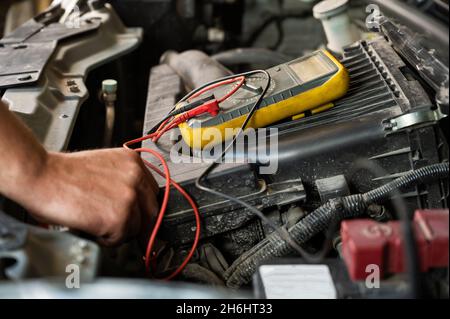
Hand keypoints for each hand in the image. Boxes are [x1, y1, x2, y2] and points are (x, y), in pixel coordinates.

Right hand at [17, 148, 158, 245]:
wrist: (40, 175)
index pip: (152, 193)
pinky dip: (104, 239)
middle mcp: (136, 177)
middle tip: (121, 229)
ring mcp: (129, 197)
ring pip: (136, 228)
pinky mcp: (118, 217)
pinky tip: (90, 225)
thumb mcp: (105, 167)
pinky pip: (119, 239)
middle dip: (137, 224)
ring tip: (95, 221)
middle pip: (151, 212)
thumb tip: (136, 203)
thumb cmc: (62, 174)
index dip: (142, 209)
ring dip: (117, 231)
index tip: (138, 218)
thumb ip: (124, 181)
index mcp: (133, 162)